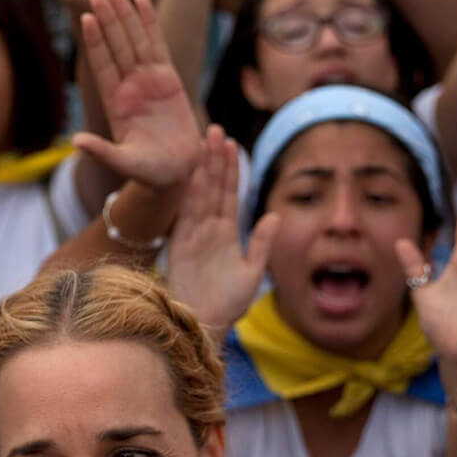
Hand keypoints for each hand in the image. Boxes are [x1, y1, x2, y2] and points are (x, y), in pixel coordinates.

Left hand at [71, 0, 200, 192]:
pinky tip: (143, 1)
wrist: (177, 174)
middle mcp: (129, 88)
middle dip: (107, 19)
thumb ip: (102, 152)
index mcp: (116, 103)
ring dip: (124, 16)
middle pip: (116, 46)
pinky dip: (150, 24)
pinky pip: (158, 46)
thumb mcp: (126, 163)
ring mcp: (147, 82)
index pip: (102, 66)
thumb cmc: (151, 173)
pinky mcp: (168, 80)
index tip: (86, 18)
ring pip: (134, 41)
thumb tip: (75, 141)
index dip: (96, 41)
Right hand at [167, 129, 277, 328]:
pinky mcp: (180, 244)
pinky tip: (194, 171)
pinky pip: (187, 212)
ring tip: (205, 141)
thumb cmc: (227, 305)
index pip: (229, 194)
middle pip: (213, 187)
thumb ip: (262, 244)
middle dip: (215, 159)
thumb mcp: (252, 273)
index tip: (232, 144)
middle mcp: (208, 229)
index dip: (231, 170)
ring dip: (203, 168)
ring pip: (200, 194)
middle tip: (215, 129)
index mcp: (226, 234)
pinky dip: (191, 191)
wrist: (204, 326)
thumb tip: (275, 215)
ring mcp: (193, 235)